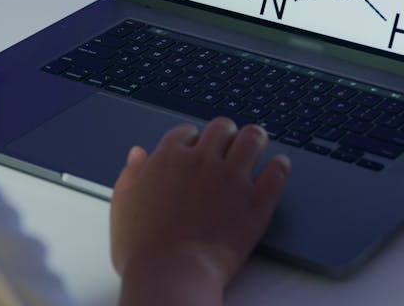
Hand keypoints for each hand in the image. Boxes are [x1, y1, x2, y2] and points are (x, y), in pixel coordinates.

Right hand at [110, 118, 289, 305]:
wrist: (170, 275)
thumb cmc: (142, 248)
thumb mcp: (123, 204)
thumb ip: (131, 174)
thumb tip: (139, 155)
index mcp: (169, 157)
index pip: (187, 132)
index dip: (192, 138)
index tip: (196, 147)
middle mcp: (202, 160)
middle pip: (221, 128)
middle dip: (225, 134)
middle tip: (228, 143)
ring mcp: (232, 178)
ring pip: (252, 138)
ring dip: (254, 139)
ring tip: (256, 144)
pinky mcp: (257, 201)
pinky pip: (277, 171)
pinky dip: (279, 166)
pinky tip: (278, 166)